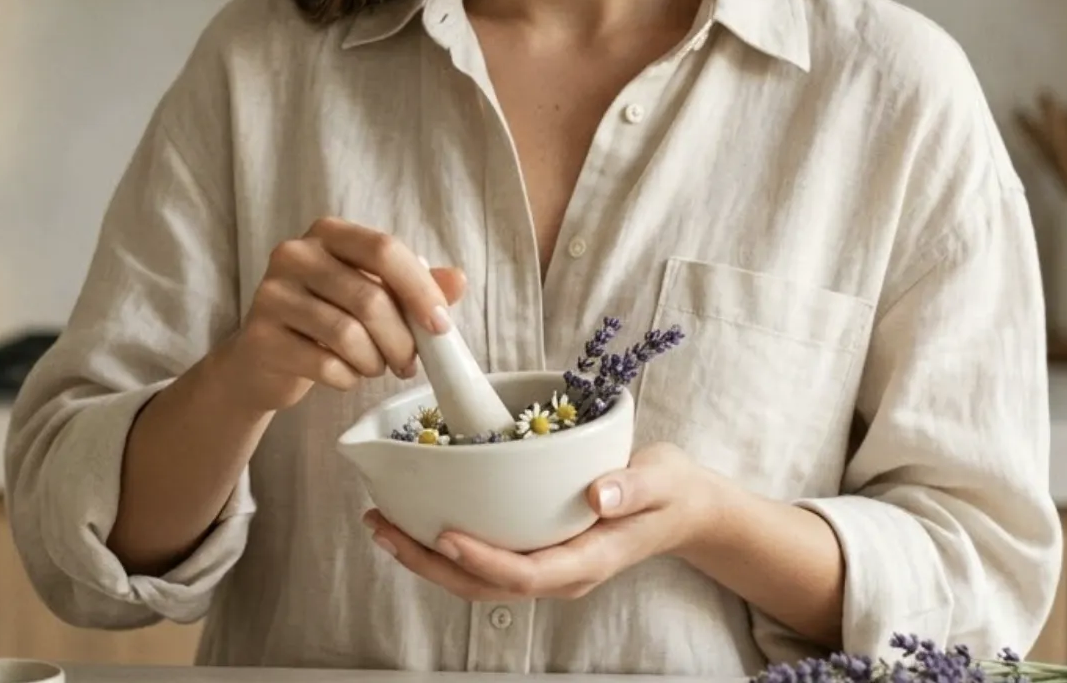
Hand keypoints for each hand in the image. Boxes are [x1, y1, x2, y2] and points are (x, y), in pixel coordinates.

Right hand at [217, 217, 464, 413]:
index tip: (441, 326)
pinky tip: (346, 375)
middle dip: (401, 340)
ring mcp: (272, 294)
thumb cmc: (328, 320)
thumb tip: (458, 280)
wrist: (264, 360)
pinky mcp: (260, 337)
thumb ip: (415, 285)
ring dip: (375, 361)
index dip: (419, 289)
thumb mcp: (374, 294)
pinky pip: (324, 364)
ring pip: (347, 334)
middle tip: (409, 363)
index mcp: (329, 233)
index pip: (384, 249)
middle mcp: (295, 254)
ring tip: (376, 367)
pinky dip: (347, 377)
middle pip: (369, 297)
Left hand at [364, 443, 718, 600]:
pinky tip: (417, 521)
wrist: (683, 510)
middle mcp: (562, 573)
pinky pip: (484, 562)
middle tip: (384, 529)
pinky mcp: (537, 552)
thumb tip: (599, 492)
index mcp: (590, 559)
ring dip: (427, 559)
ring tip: (383, 526)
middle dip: (431, 564)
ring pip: (478, 580)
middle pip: (487, 585)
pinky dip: (445, 547)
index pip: (528, 574)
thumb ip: (634, 487)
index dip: (484, 560)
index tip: (446, 535)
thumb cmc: (672, 492)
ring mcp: (548, 567)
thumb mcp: (664, 480)